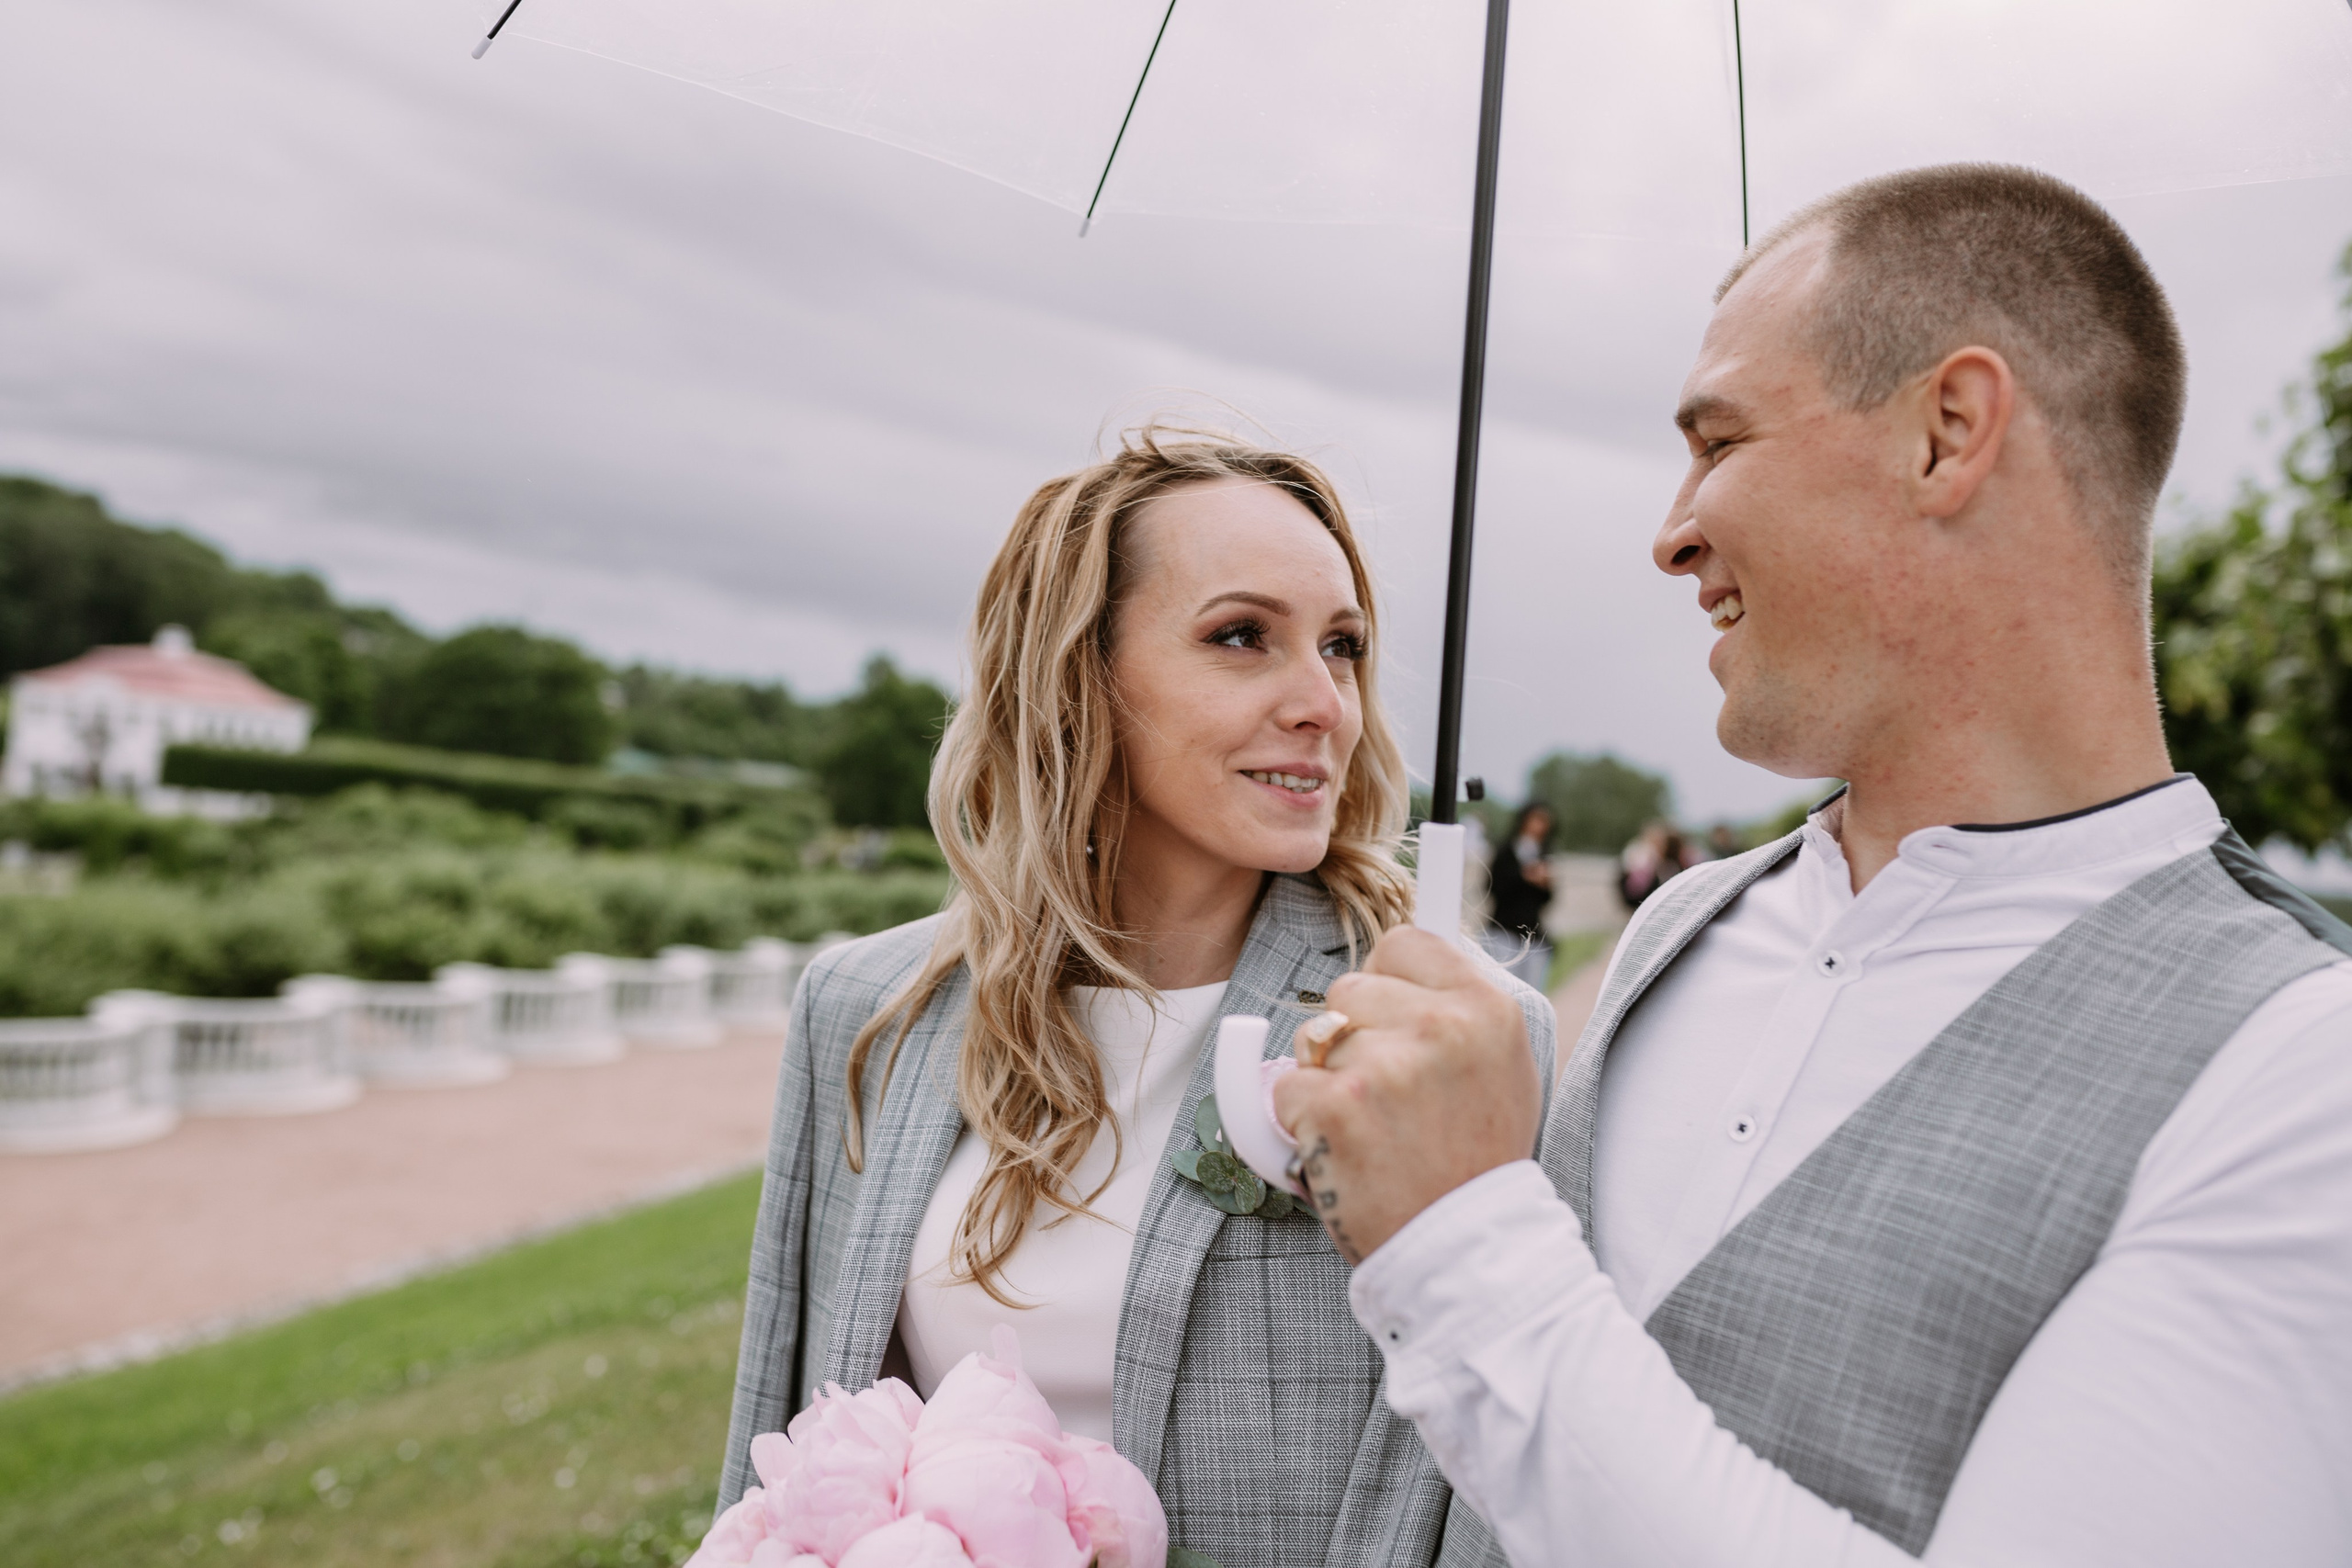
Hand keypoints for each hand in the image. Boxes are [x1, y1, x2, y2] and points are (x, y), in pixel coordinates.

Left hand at [1271, 927, 1540, 1262]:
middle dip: (1352, 1039)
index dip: (1386, 985)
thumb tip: (1401, 960)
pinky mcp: (1337, 1106)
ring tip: (1375, 1130)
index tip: (1393, 1023)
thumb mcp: (1500, 1069)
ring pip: (1314, 1039)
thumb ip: (1456, 1009)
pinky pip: (1286, 1086)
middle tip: (1388, 1097)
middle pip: (1348, 989)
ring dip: (1328, 1083)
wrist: (1462, 1249)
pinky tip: (1345, 1149)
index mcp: (1486, 1009)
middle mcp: (1440, 1026)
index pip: (1402, 944)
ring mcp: (1386, 1065)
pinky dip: (1301, 1121)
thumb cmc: (1475, 1162)